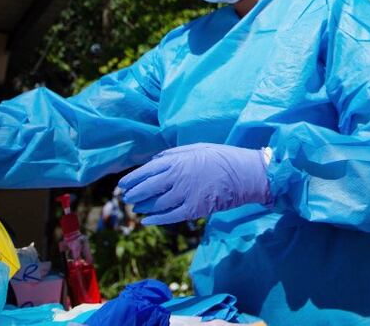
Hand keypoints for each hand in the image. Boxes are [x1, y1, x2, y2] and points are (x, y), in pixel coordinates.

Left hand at [118, 143, 271, 225]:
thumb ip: (174, 154)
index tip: (123, 184)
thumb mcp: (197, 147)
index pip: (146, 171)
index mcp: (177, 160)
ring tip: (136, 208)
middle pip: (148, 188)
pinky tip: (147, 221)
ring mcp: (185, 194)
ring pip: (156, 204)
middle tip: (127, 197)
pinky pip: (170, 216)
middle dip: (134, 194)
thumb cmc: (223, 157)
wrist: (246, 173)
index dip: (132, 179)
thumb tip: (154, 160)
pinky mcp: (194, 209)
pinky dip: (156, 219)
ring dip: (143, 207)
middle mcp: (177, 177)